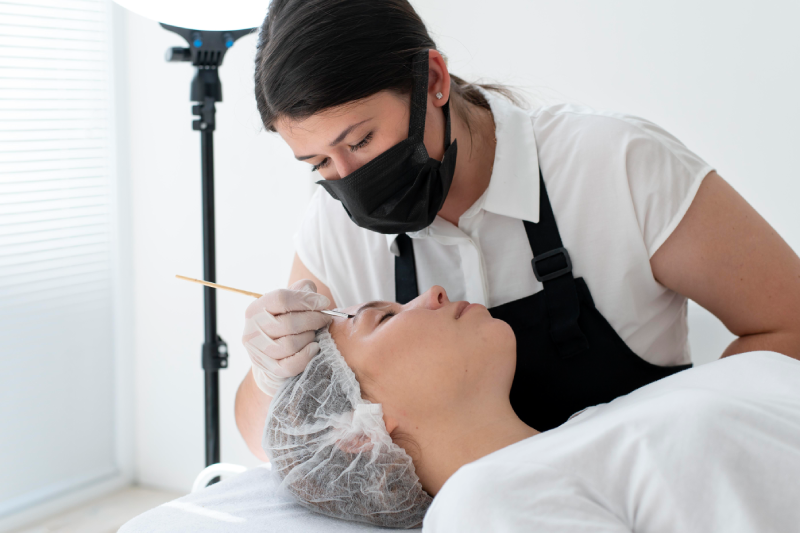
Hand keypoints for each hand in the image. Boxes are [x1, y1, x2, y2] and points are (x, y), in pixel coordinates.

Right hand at [242, 279, 332, 395]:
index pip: (281, 299)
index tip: (324, 302)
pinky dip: (306, 356)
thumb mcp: (288, 304)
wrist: (271, 356)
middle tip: (325, 319)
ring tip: (314, 334)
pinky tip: (314, 348)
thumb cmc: (283, 324)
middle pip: (288, 323)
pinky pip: (290, 365)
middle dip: (313, 320)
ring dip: (309, 338)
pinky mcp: (267, 369)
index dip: (306, 300)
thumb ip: (301, 292)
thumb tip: (314, 294)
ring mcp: (257, 352)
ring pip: (290, 344)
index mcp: (255, 309)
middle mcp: (251, 330)